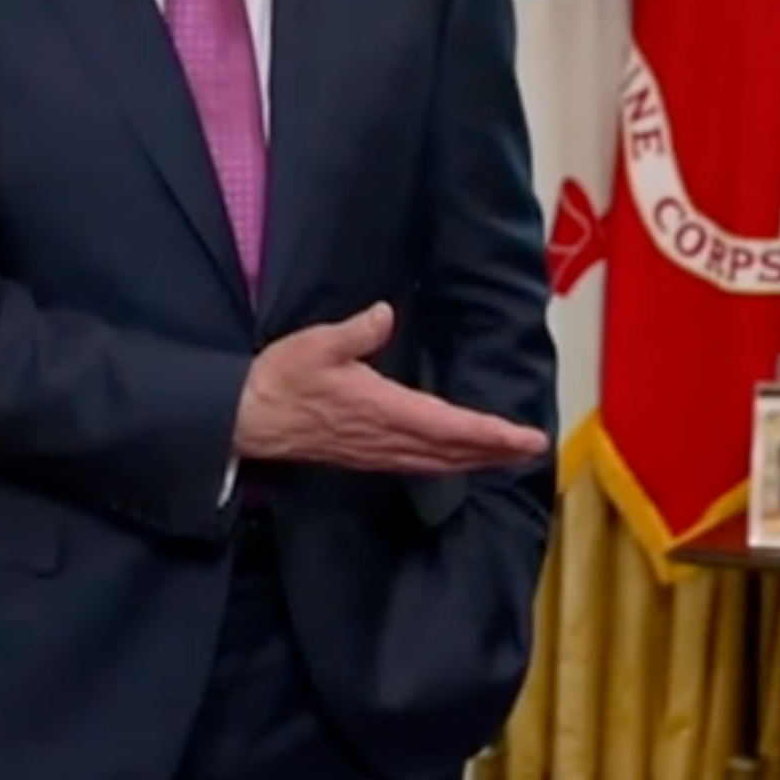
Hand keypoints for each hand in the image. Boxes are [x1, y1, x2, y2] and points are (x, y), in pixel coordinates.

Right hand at [234, 303, 548, 473]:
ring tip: (509, 453)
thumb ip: (356, 331)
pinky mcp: (367, 456)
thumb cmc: (281, 379)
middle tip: (534, 446)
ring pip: (439, 462)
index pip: (451, 427)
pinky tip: (459, 459)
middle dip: (496, 450)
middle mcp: (388, 438)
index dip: (492, 434)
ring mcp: (378, 452)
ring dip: (477, 460)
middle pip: (454, 452)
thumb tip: (385, 314)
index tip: (525, 437)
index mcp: (383, 410)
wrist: (246, 419)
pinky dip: (449, 462)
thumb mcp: (317, 344)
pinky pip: (419, 464)